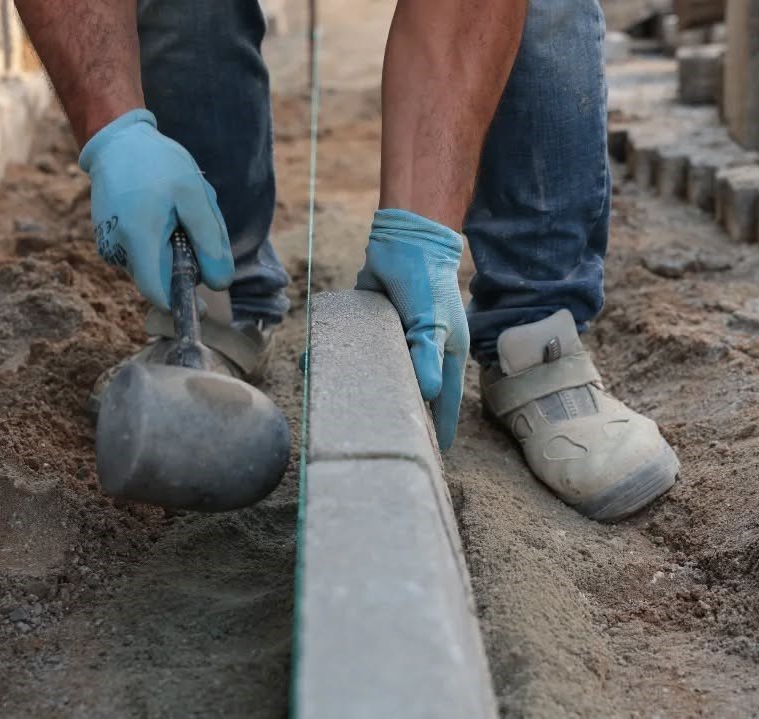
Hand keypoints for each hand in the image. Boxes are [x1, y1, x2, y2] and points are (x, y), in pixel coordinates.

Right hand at [78, 109, 232, 308]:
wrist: (118, 140)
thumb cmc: (158, 163)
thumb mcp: (194, 195)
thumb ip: (210, 241)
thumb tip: (220, 283)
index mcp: (138, 238)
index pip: (157, 293)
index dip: (181, 303)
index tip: (204, 306)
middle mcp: (117, 248)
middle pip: (160, 277)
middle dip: (184, 261)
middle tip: (193, 222)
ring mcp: (108, 244)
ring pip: (153, 264)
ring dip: (171, 248)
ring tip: (174, 209)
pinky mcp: (107, 238)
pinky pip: (141, 252)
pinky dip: (157, 240)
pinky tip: (159, 210)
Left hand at [356, 209, 468, 449]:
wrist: (404, 239)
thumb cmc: (427, 281)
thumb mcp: (430, 321)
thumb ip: (427, 355)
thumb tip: (429, 393)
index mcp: (445, 356)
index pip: (444, 402)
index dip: (437, 429)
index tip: (429, 458)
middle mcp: (420, 353)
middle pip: (408, 393)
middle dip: (393, 415)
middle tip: (375, 442)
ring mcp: (394, 340)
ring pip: (377, 372)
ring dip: (358, 388)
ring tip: (337, 410)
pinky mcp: (369, 326)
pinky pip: (353, 348)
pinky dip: (336, 358)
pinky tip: (314, 369)